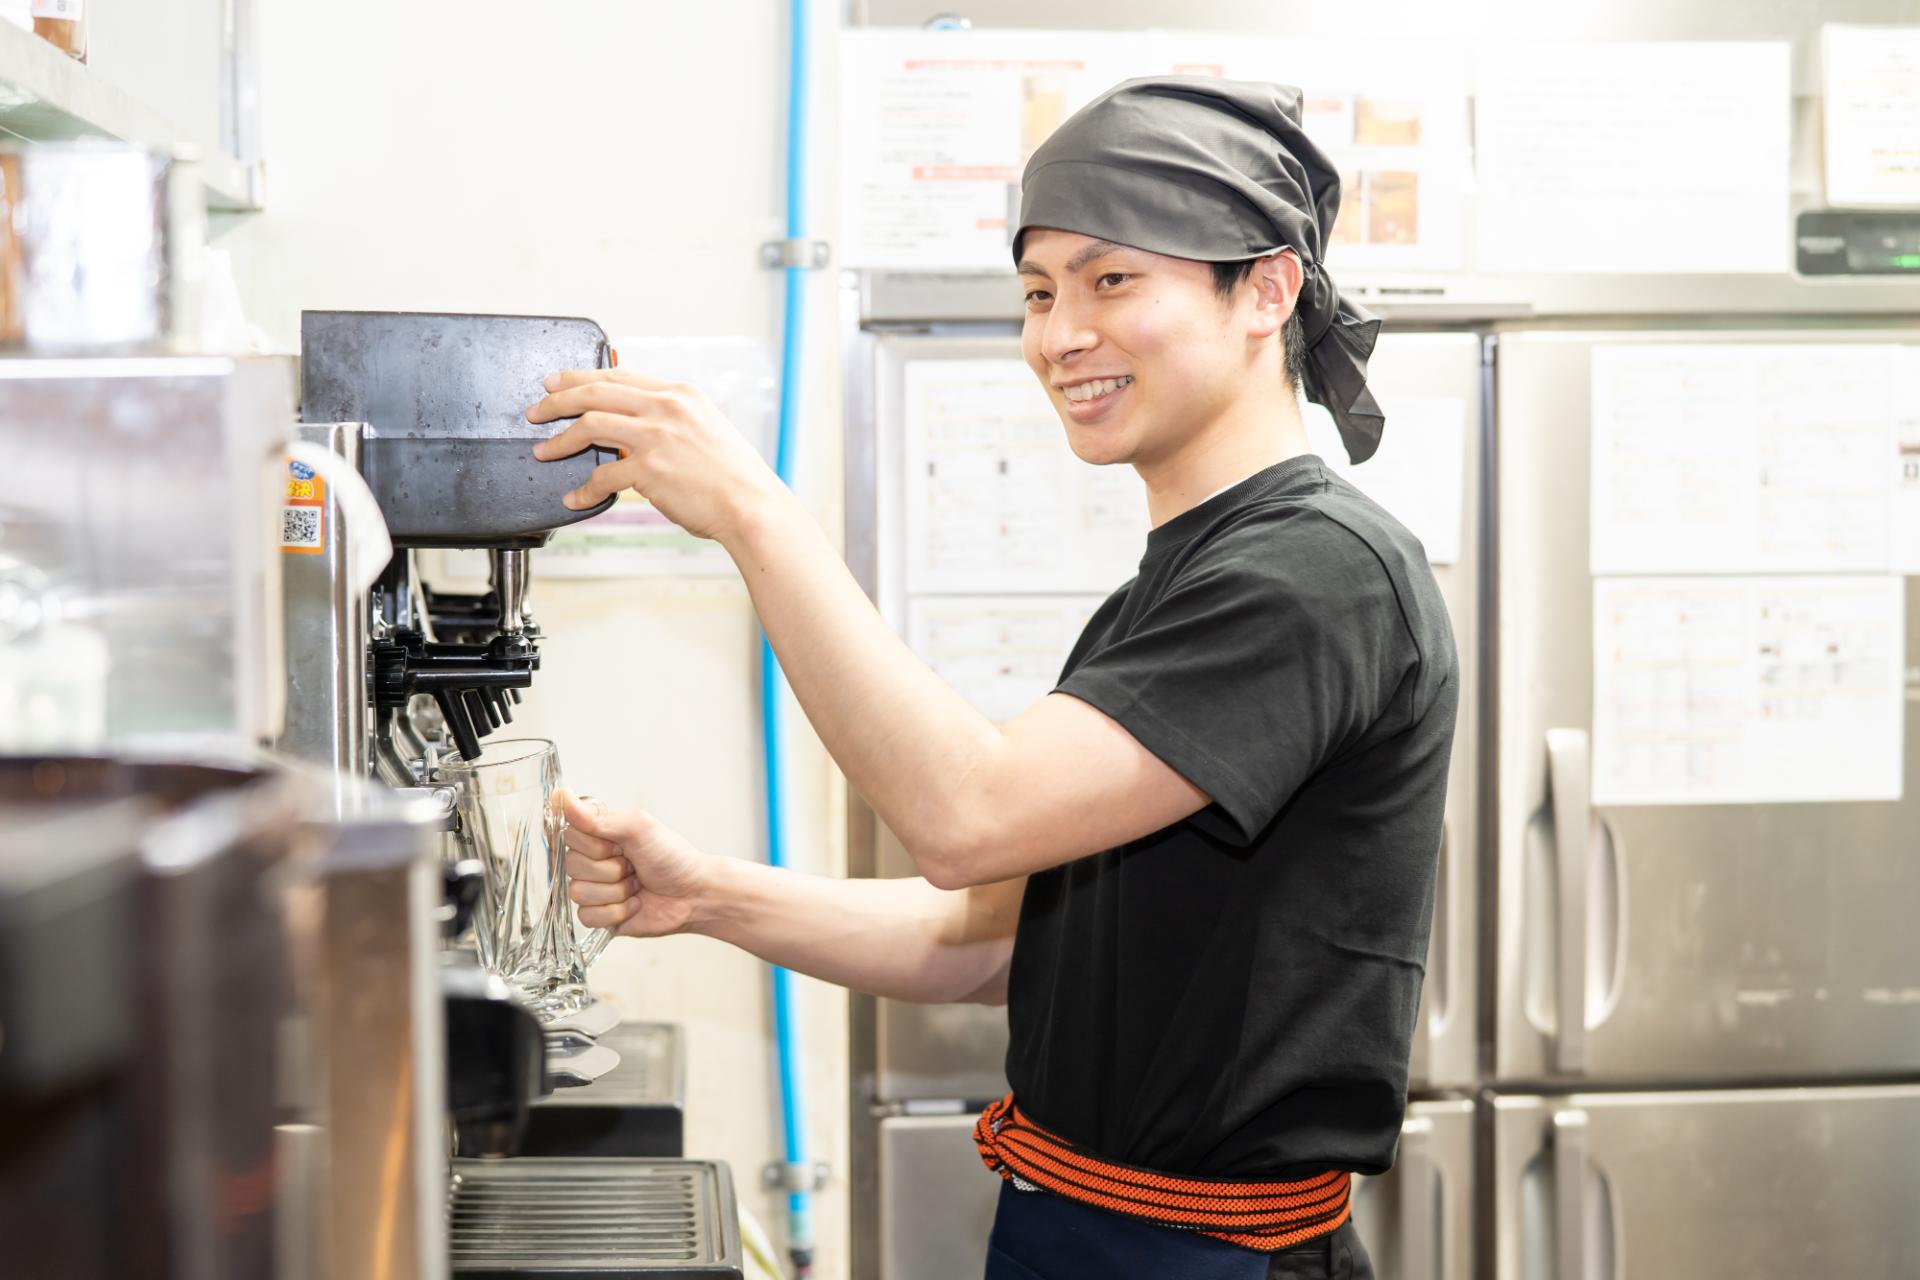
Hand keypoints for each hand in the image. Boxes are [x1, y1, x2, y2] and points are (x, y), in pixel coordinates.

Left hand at [526, 370, 786, 542]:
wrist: (751, 505)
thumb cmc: (733, 476)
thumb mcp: (706, 428)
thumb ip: (670, 420)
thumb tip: (632, 429)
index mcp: (679, 394)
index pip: (617, 375)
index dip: (579, 377)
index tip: (556, 383)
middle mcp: (665, 407)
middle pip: (594, 392)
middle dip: (556, 401)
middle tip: (535, 411)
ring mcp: (656, 436)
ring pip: (589, 425)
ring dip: (558, 440)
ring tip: (543, 451)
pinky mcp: (649, 470)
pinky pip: (602, 476)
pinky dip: (584, 489)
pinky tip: (576, 497)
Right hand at [559, 789, 716, 938]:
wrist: (694, 895)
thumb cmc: (674, 858)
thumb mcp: (640, 828)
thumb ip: (598, 817)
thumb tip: (563, 797)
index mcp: (600, 834)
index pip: (570, 835)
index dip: (595, 845)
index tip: (619, 845)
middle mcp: (594, 859)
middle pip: (573, 865)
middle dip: (610, 869)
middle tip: (634, 866)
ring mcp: (595, 887)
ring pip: (579, 892)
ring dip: (616, 891)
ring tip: (636, 885)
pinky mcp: (600, 915)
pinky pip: (587, 916)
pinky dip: (616, 912)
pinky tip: (634, 904)